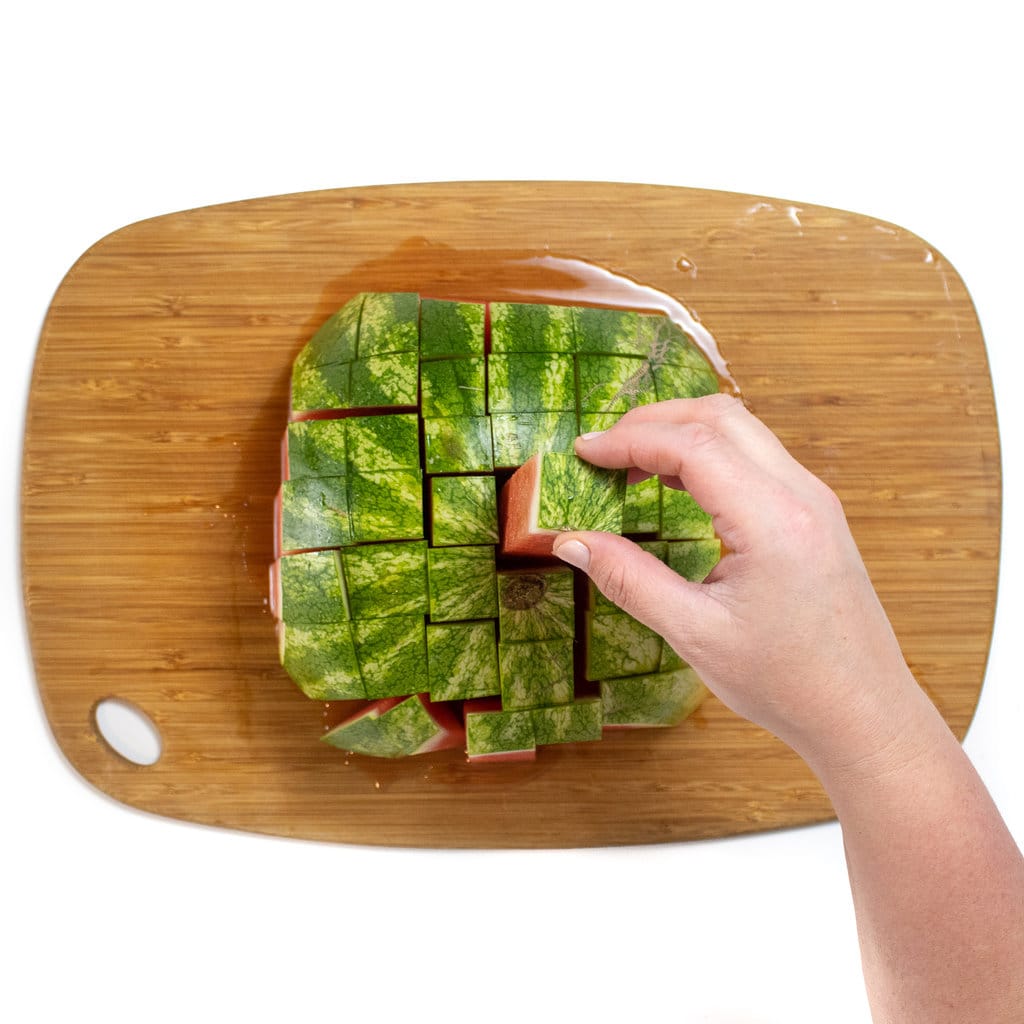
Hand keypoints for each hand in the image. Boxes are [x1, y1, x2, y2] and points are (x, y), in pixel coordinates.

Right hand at [553, 394, 924, 772]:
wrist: (862, 713)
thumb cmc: (787, 684)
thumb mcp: (694, 635)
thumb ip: (628, 579)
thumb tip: (570, 541)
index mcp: (774, 521)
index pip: (692, 445)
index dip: (628, 440)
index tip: (582, 453)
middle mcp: (802, 495)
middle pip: (719, 417)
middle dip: (652, 422)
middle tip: (601, 452)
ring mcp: (814, 500)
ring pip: (741, 429)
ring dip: (681, 434)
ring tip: (629, 466)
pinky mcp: (814, 513)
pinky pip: (756, 457)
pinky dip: (708, 455)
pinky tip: (674, 485)